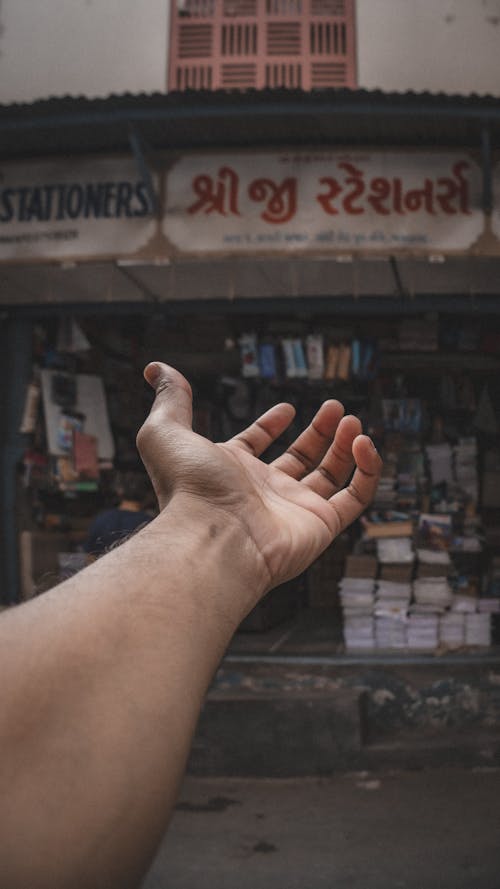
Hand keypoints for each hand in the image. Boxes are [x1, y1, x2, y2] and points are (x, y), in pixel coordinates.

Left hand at [137, 362, 381, 595]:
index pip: (255, 446)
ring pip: (330, 476)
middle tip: (336, 407)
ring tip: (352, 420)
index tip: (287, 408)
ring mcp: (294, 510)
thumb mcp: (167, 431)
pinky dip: (367, 470)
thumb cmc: (189, 487)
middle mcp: (263, 492)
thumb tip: (156, 369)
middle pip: (299, 459)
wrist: (214, 536)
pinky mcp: (322, 525)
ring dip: (344, 446)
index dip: (269, 426)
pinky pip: (355, 498)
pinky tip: (363, 442)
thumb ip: (170, 398)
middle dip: (319, 432)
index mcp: (231, 471)